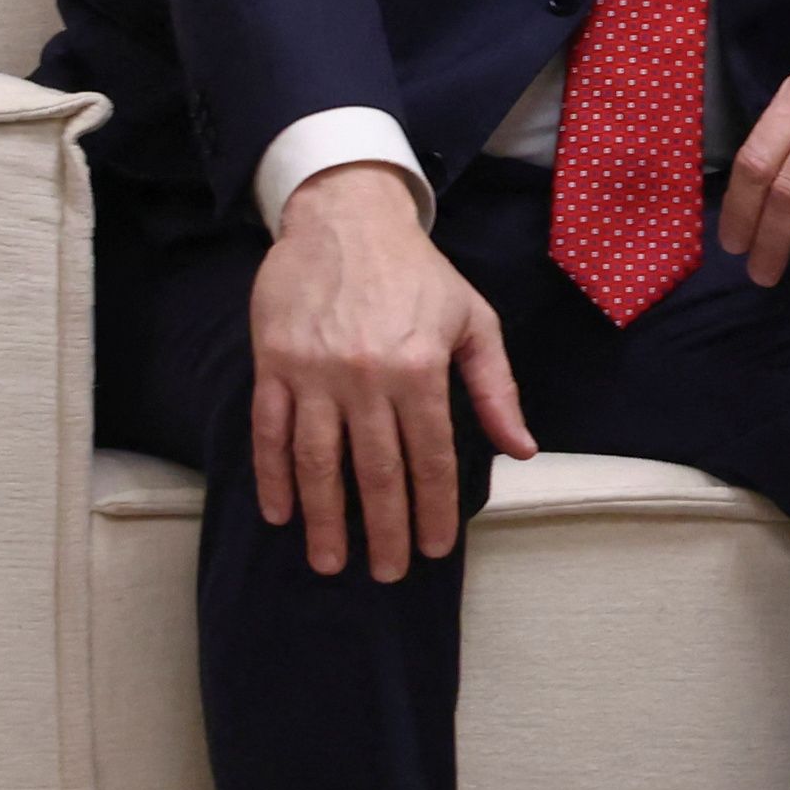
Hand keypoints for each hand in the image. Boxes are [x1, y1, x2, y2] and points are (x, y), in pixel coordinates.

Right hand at [250, 166, 531, 581]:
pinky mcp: (273, 363)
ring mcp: (314, 372)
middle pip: (375, 471)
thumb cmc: (418, 272)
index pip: (432, 457)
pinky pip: (268, 432)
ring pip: (317, 461)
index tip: (437, 549)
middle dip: (383, 529)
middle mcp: (366, 376)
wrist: (346, 216)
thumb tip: (521, 449)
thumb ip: (496, 388)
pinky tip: (280, 513)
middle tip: (387, 573)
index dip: (436, 509)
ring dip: (324, 518)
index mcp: (420, 368)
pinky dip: (272, 476)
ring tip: (330, 562)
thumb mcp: (474, 320)